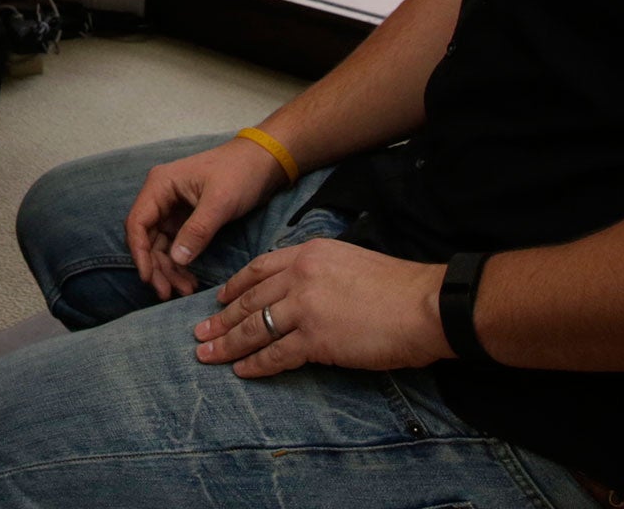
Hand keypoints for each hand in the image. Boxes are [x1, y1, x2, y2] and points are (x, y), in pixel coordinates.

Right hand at [123, 138, 288, 300]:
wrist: (263, 162)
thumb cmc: (240, 173)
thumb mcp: (220, 202)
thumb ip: (197, 230)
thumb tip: (176, 259)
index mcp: (160, 185)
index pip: (137, 222)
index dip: (139, 252)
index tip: (148, 278)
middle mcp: (161, 197)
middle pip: (147, 238)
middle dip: (157, 267)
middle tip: (169, 293)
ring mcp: (172, 208)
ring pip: (161, 245)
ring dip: (169, 269)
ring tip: (185, 290)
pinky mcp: (186, 219)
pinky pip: (176, 245)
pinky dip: (181, 263)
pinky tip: (190, 279)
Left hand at [191, 238, 452, 376]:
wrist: (425, 305)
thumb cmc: (396, 286)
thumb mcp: (348, 260)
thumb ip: (318, 271)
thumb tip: (297, 289)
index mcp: (308, 253)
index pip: (259, 268)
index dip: (234, 286)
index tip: (217, 298)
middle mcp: (299, 275)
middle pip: (249, 300)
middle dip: (220, 318)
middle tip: (198, 333)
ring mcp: (305, 307)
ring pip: (254, 327)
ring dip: (227, 343)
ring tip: (206, 355)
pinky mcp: (316, 339)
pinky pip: (275, 354)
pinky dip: (256, 364)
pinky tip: (241, 371)